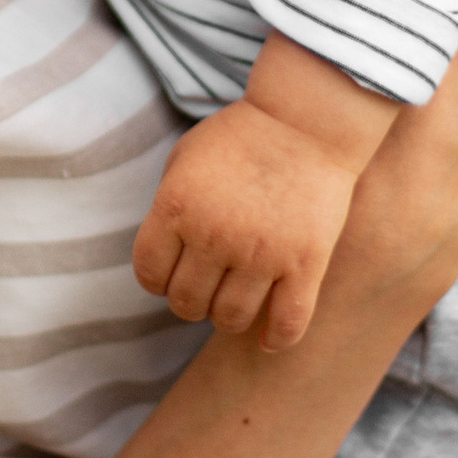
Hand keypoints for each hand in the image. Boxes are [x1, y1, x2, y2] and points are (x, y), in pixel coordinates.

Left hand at [133, 101, 353, 344]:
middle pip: (186, 303)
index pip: (149, 274)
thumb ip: (168, 205)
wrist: (308, 118)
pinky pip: (286, 324)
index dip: (157, 279)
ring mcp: (261, 254)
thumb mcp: (185, 157)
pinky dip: (275, 340)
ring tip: (235, 299)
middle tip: (206, 285)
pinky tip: (267, 339)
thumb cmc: (242, 134)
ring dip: (226, 316)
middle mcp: (214, 236)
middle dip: (190, 300)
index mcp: (177, 207)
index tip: (172, 272)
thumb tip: (164, 252)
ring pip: (230, 319)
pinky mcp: (305, 264)